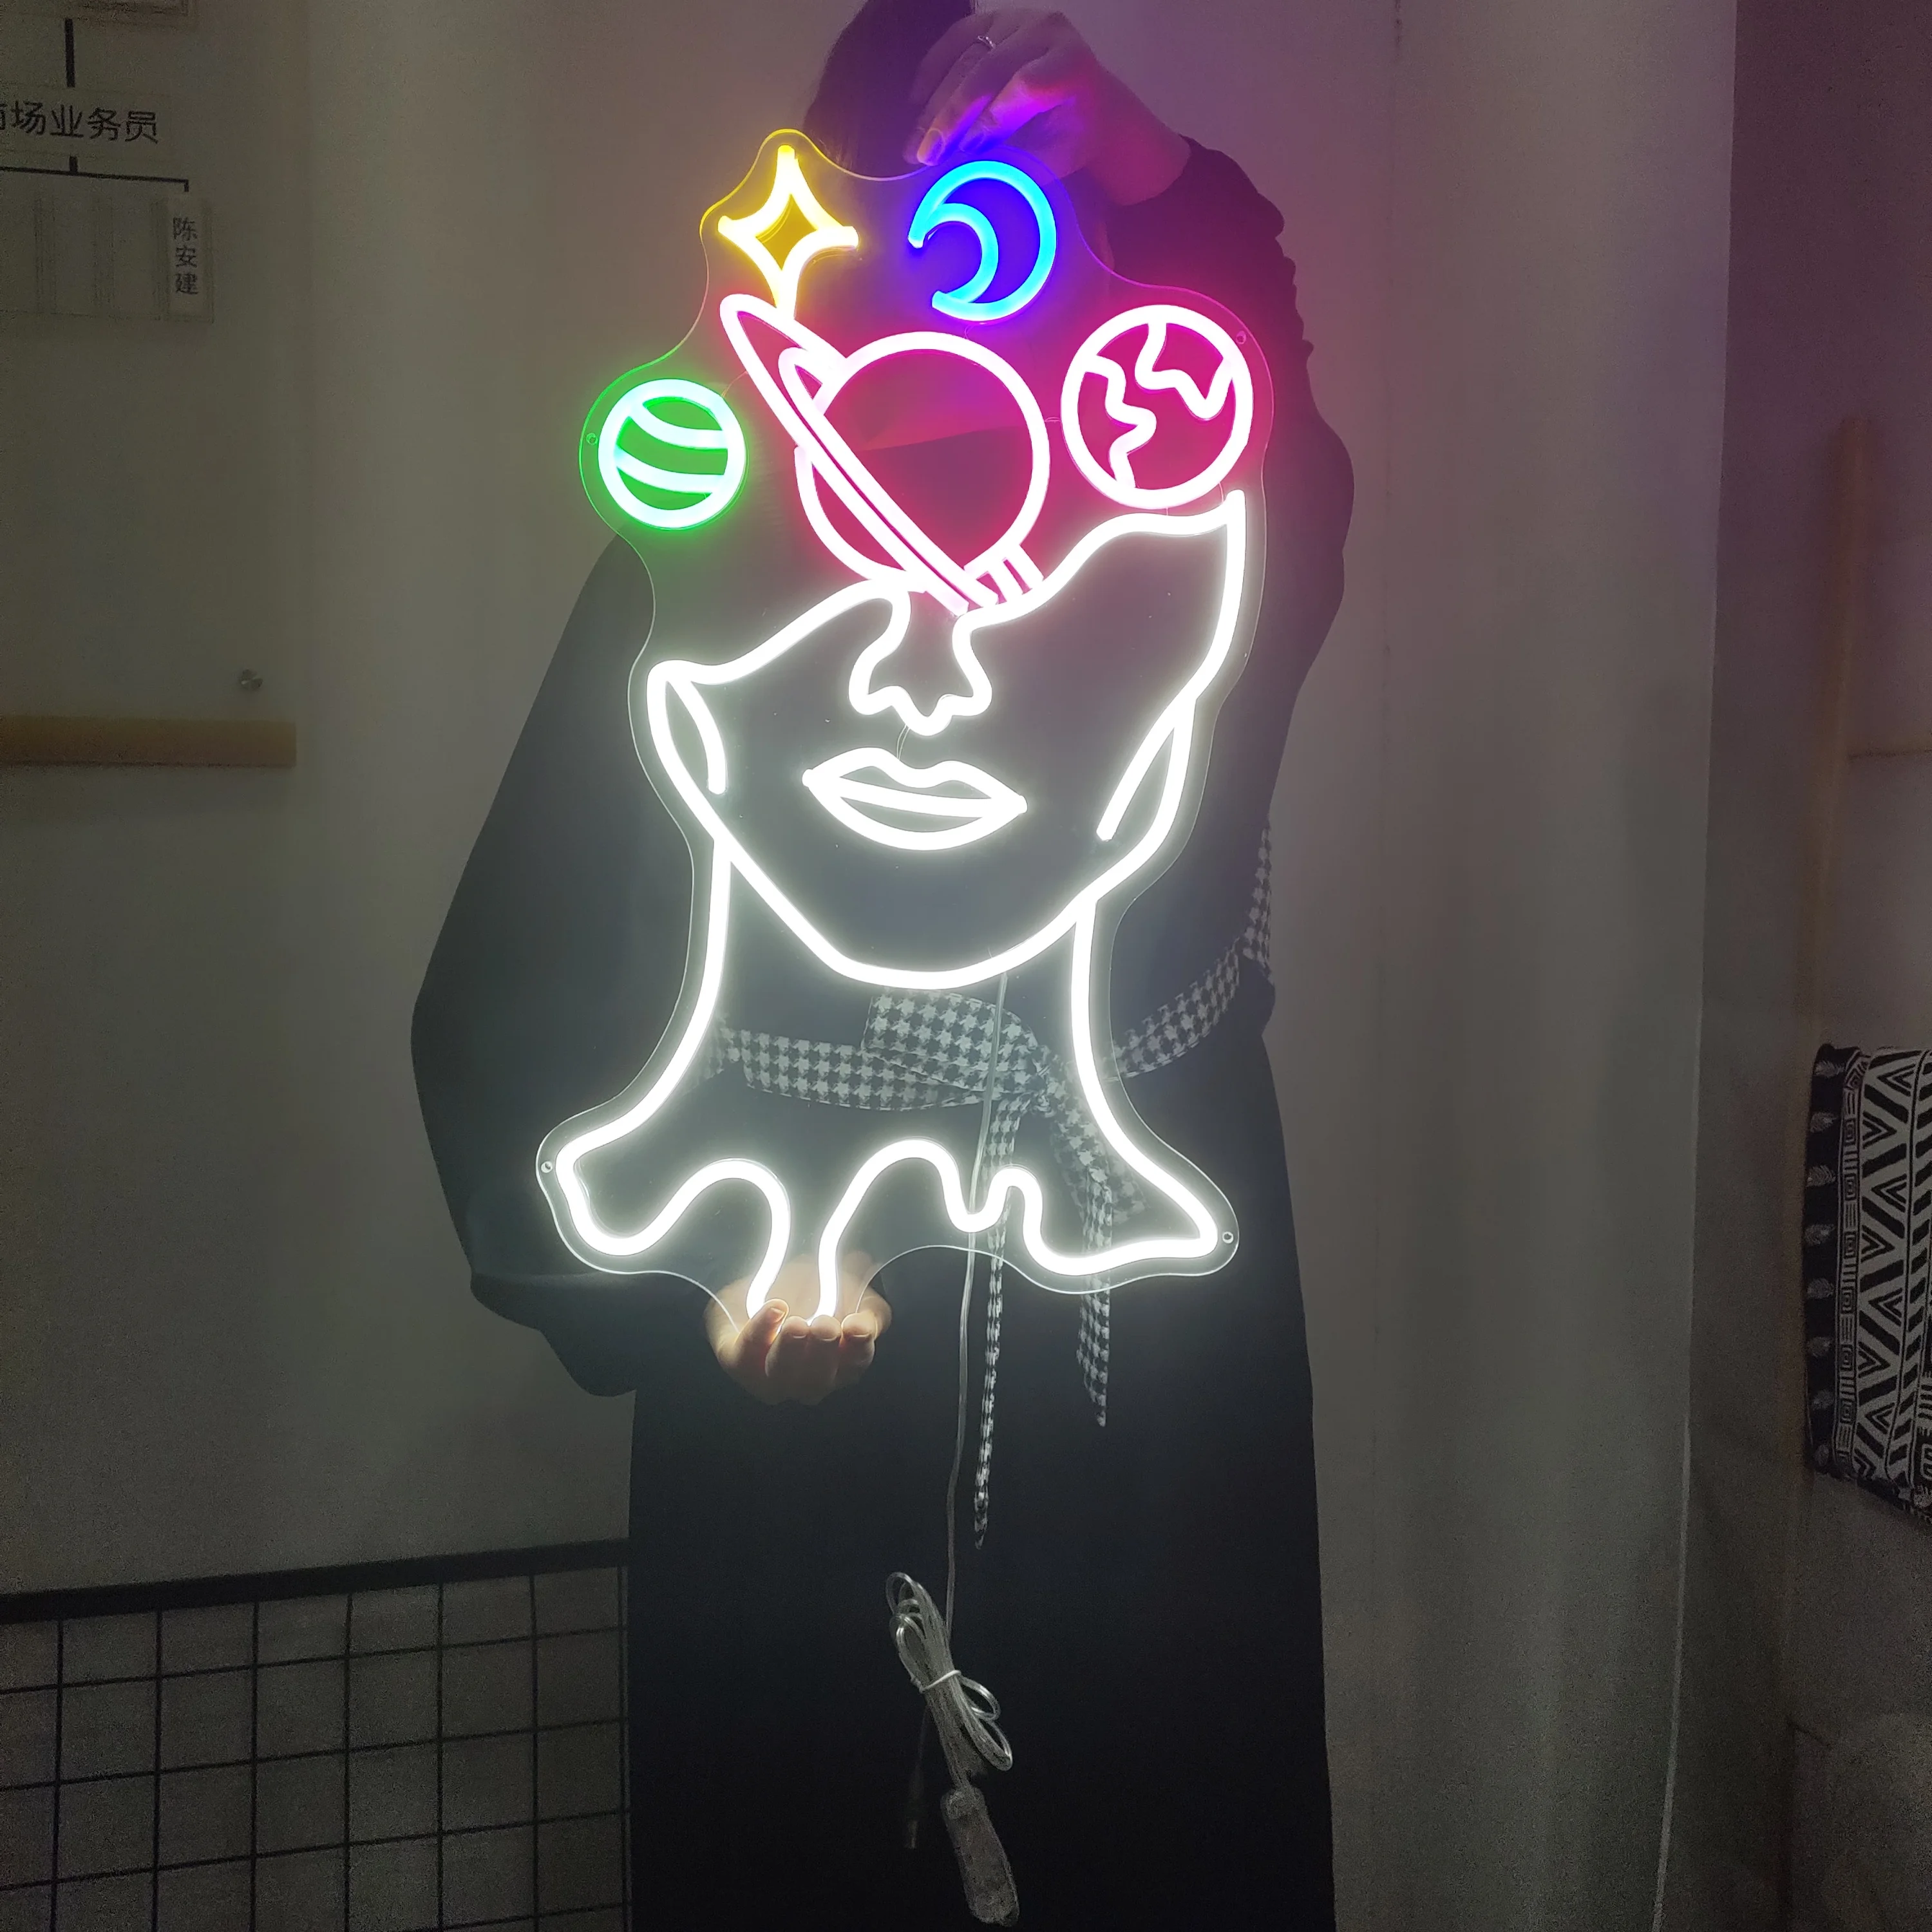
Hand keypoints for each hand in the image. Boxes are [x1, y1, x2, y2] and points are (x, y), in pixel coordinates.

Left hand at [704, 1253, 891, 1404]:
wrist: (756, 1287)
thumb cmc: (806, 1292)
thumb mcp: (839, 1286)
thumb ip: (858, 1291)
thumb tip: (864, 1276)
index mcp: (839, 1363)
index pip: (855, 1362)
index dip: (858, 1346)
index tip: (857, 1325)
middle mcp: (806, 1379)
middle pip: (819, 1378)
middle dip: (823, 1353)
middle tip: (825, 1325)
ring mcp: (770, 1377)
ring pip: (782, 1377)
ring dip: (791, 1351)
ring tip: (796, 1324)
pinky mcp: (737, 1362)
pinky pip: (745, 1357)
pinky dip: (759, 1333)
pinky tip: (773, 1309)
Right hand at [906, 10, 1188, 204]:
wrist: (1088, 99)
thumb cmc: (1072, 134)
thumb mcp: (1056, 157)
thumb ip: (1019, 161)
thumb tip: (968, 169)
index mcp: (1071, 63)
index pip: (1023, 86)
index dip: (991, 120)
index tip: (964, 154)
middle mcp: (1046, 30)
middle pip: (988, 69)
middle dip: (952, 117)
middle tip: (925, 156)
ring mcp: (1017, 19)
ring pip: (966, 57)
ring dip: (935, 103)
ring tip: (916, 144)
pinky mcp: (994, 19)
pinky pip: (955, 40)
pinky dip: (933, 71)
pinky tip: (917, 103)